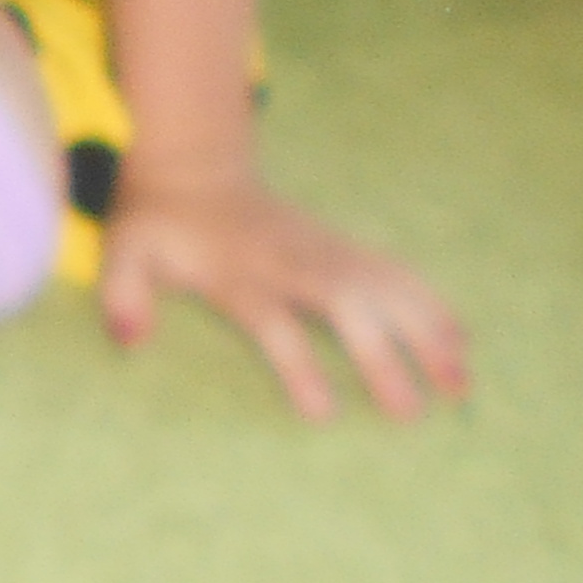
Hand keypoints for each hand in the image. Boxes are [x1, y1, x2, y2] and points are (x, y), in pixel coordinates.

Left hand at [97, 163, 468, 421]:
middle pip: (345, 305)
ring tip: (461, 383)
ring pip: (385, 285)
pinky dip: (431, 302)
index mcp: (237, 271)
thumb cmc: (158, 225)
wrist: (193, 167)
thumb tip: (128, 340)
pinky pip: (396, 271)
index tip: (323, 414)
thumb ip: (121, 293)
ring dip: (425, 329)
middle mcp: (289, 260)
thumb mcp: (123, 251)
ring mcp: (323, 249)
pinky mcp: (343, 246)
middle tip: (412, 413)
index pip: (272, 319)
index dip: (296, 364)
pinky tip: (461, 340)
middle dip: (382, 355)